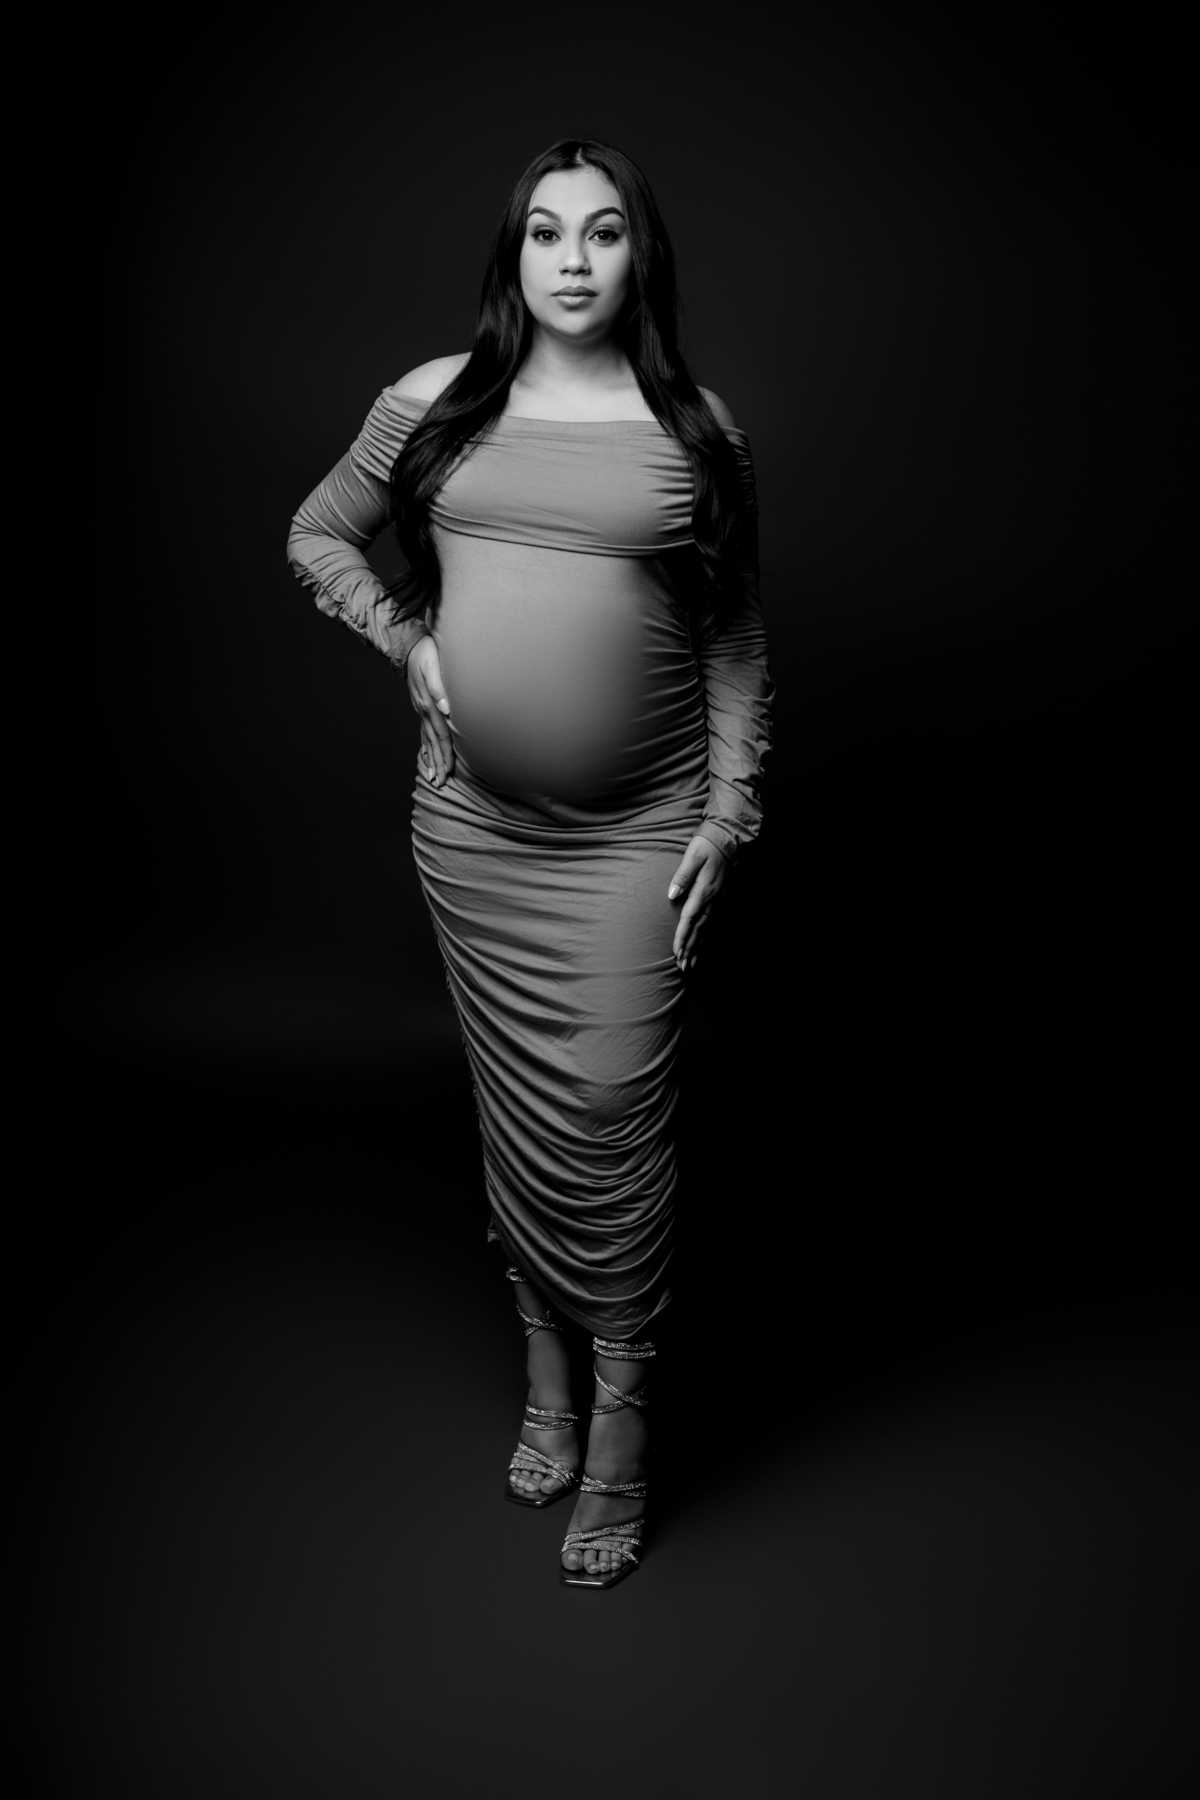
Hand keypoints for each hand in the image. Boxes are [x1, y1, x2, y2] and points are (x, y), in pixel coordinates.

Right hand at [406, 635, 453, 787]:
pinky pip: (424, 730)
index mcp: (429, 704)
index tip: (447, 772)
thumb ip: (440, 689)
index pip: (441, 735)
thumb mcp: (434, 667)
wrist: (409, 645)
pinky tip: (427, 754)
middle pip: (434, 742)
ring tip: (434, 776)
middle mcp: (424, 710)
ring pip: (428, 739)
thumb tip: (447, 710)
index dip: (445, 754)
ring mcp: (420, 709)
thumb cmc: (427, 653)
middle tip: (440, 783)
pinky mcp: (420, 706)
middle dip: (437, 763)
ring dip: (431, 758)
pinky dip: (426, 745)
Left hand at [668, 835, 728, 972]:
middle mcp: (713, 900)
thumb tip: (672, 894)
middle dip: (690, 950)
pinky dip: (706, 938)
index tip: (676, 953)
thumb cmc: (707, 845)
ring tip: (690, 965)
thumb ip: (682, 876)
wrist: (728, 839)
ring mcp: (719, 901)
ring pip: (706, 930)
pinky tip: (702, 946)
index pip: (690, 919)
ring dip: (698, 948)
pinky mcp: (721, 899)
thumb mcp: (692, 856)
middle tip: (682, 968)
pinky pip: (712, 923)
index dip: (682, 937)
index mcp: (704, 891)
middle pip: (699, 930)